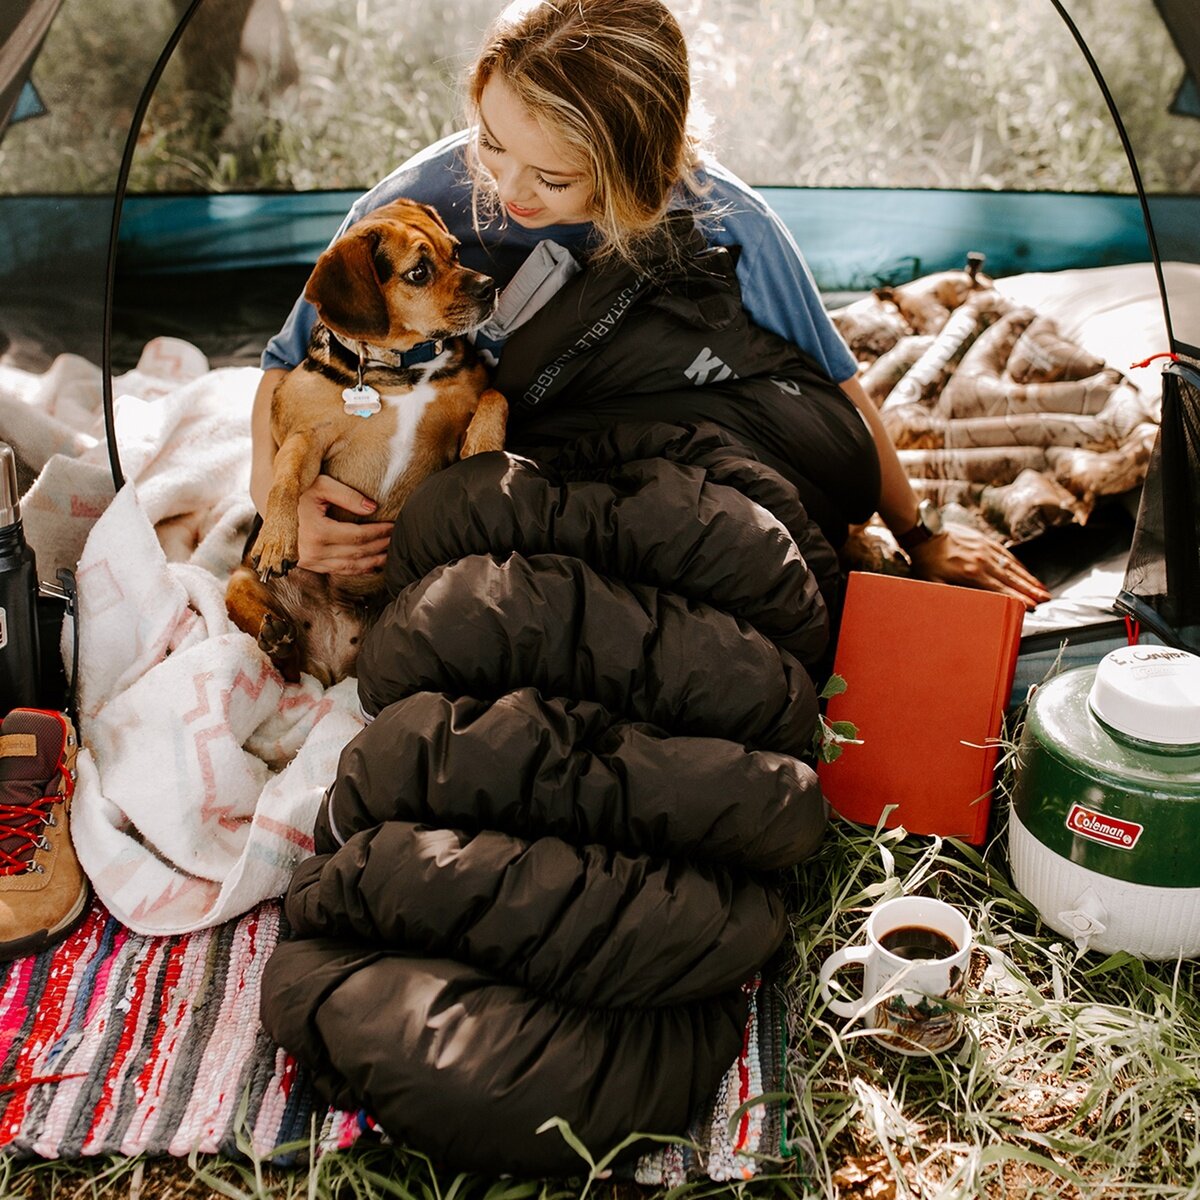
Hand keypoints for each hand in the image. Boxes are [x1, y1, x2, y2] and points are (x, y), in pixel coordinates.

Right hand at [295, 475, 393, 574]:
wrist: (272, 506)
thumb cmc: (299, 491)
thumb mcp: (322, 486)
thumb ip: (348, 495)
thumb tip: (373, 508)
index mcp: (317, 532)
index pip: (358, 536)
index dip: (379, 532)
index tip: (394, 525)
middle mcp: (313, 551)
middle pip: (357, 552)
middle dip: (380, 546)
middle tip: (398, 538)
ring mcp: (310, 561)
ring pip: (350, 566)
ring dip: (372, 561)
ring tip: (390, 553)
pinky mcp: (309, 565)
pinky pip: (338, 571)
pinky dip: (357, 569)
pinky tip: (372, 564)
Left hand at [906, 524, 1050, 608]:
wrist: (925, 531)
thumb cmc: (926, 560)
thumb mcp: (933, 582)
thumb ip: (949, 594)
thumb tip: (961, 608)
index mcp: (971, 573)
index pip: (1000, 589)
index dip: (1018, 598)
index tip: (1032, 606)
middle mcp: (982, 561)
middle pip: (1011, 579)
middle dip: (1030, 590)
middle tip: (1046, 599)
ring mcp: (985, 549)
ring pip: (1012, 566)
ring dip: (1028, 578)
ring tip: (1042, 589)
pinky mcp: (985, 540)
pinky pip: (1006, 554)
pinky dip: (1018, 564)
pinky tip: (1026, 572)